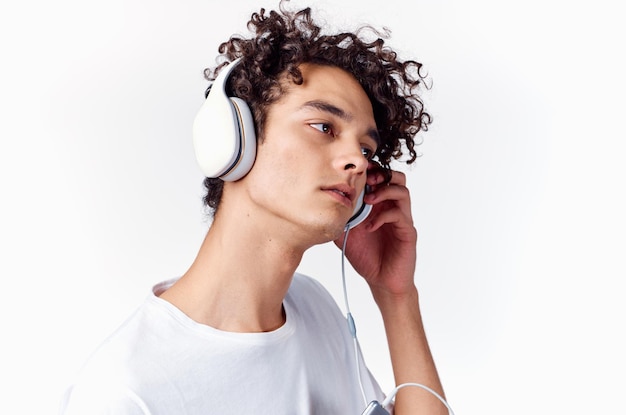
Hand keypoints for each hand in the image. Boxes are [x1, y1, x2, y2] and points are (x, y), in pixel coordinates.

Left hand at [335, 162, 417, 297]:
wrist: (382, 281)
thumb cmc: (367, 257)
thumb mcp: (345, 236)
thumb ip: (338, 220)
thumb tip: (322, 208)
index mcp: (380, 205)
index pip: (381, 178)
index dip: (371, 170)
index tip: (356, 171)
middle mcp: (393, 208)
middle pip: (397, 178)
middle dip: (381, 174)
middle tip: (366, 181)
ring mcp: (402, 219)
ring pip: (403, 192)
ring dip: (384, 191)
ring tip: (368, 201)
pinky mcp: (407, 232)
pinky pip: (399, 215)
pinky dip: (383, 216)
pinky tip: (370, 226)